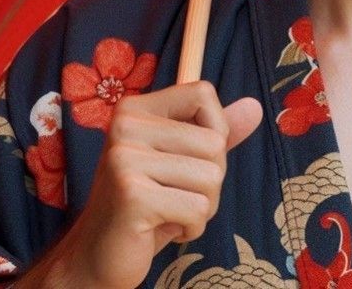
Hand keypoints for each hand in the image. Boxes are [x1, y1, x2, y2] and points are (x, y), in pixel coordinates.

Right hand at [22, 81, 262, 288]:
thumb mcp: (182, 160)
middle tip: (174, 194)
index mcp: (136, 108)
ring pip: (212, 178)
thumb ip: (217, 132)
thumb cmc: (146, 204)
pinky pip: (198, 209)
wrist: (96, 257)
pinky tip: (163, 229)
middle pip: (215, 143)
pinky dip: (192, 227)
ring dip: (202, 206)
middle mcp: (126, 125)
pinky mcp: (132, 195)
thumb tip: (255, 107)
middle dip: (210, 180)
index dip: (215, 130)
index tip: (190, 156)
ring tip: (169, 211)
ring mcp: (125, 158)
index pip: (203, 94)